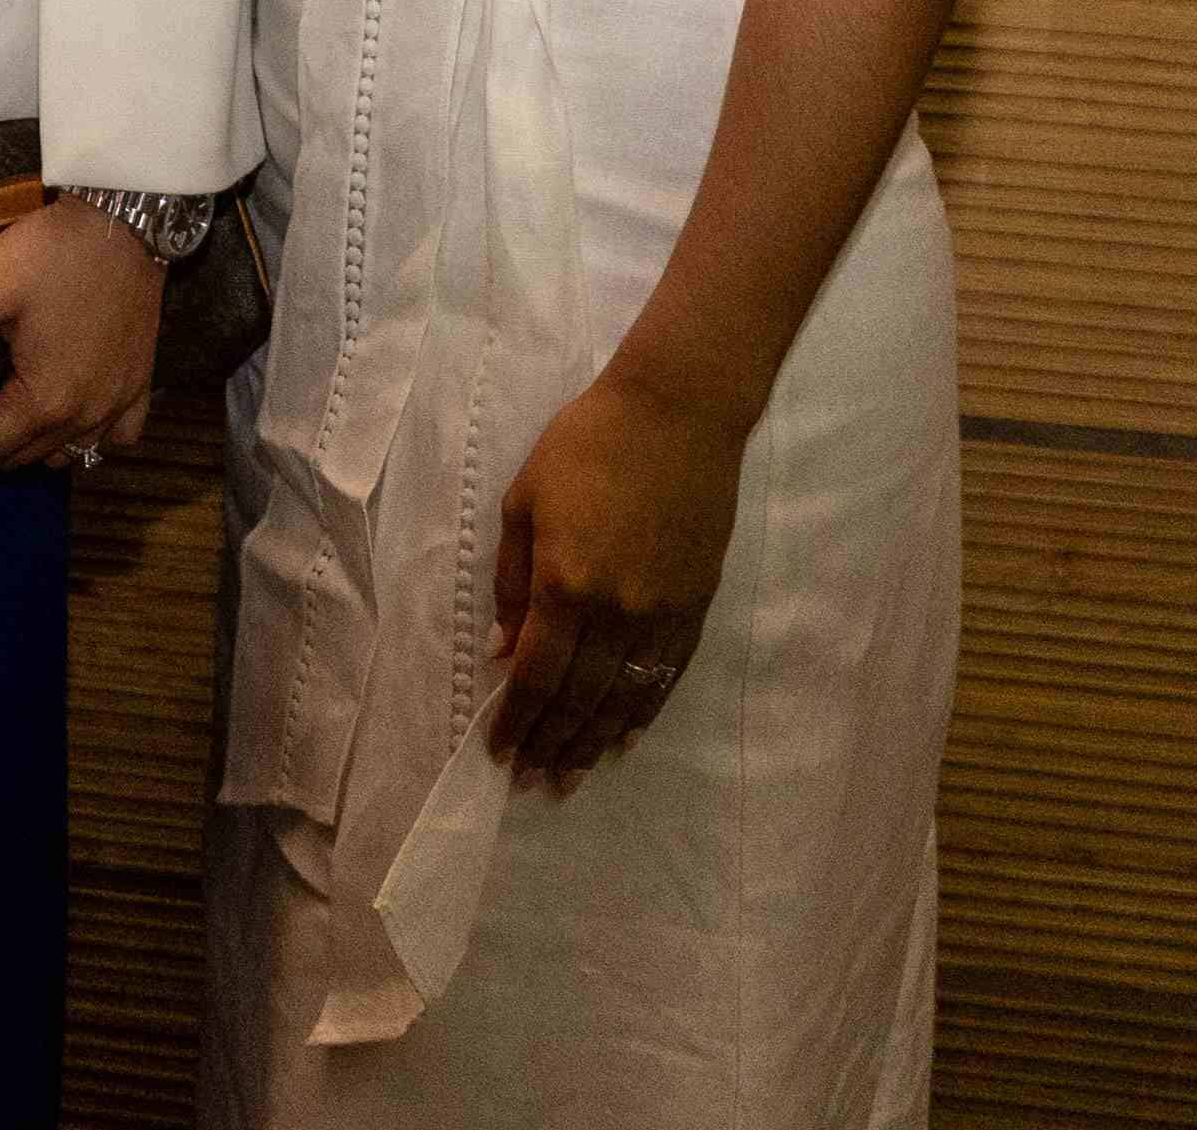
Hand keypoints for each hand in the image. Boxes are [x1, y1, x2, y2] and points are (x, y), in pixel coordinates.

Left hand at [0, 200, 163, 472]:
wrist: (126, 219)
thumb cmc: (53, 253)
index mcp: (43, 401)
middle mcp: (84, 417)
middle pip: (18, 458)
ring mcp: (118, 404)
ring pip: (64, 454)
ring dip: (28, 445)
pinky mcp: (140, 384)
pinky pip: (116, 437)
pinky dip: (87, 436)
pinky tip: (68, 413)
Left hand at [483, 366, 747, 791]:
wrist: (676, 414)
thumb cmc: (584, 446)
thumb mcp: (523, 502)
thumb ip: (512, 581)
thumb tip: (506, 651)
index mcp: (565, 584)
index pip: (538, 675)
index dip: (518, 720)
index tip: (500, 752)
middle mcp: (615, 611)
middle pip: (580, 698)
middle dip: (552, 743)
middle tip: (532, 781)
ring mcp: (661, 613)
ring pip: (625, 698)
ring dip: (595, 741)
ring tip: (572, 774)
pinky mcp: (696, 606)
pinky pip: (665, 676)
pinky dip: (641, 712)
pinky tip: (624, 736)